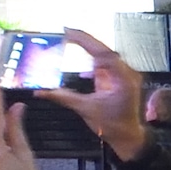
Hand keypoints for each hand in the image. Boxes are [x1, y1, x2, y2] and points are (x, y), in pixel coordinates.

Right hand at [60, 28, 148, 156]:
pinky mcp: (120, 79)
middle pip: (103, 50)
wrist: (128, 138)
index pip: (102, 52)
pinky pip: (106, 64)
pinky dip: (92, 60)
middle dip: (84, 40)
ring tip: (70, 41)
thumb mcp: (85, 109)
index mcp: (121, 78)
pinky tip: (81, 66)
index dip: (84, 39)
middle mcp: (125, 73)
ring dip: (88, 48)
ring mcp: (124, 75)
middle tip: (65, 33)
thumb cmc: (113, 126)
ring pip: (105, 55)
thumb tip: (42, 92)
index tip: (68, 32)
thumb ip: (63, 97)